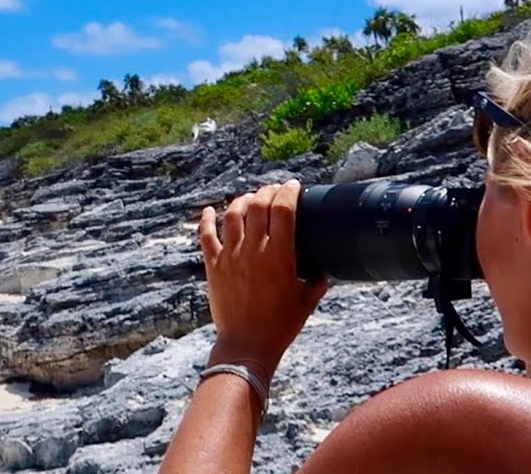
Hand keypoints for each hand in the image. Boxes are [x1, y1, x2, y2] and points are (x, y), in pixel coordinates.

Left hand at [200, 180, 327, 373]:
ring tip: (250, 198)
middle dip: (266, 192)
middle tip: (273, 190)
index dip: (288, 192)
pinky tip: (210, 210)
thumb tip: (323, 268)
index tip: (293, 186)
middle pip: (257, 206)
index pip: (284, 210)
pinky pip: (206, 236)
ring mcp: (230, 257)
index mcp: (280, 256)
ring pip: (233, 215)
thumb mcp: (307, 300)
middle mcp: (254, 251)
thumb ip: (317, 279)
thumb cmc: (281, 325)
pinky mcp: (214, 266)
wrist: (247, 344)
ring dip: (242, 201)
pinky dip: (207, 220)